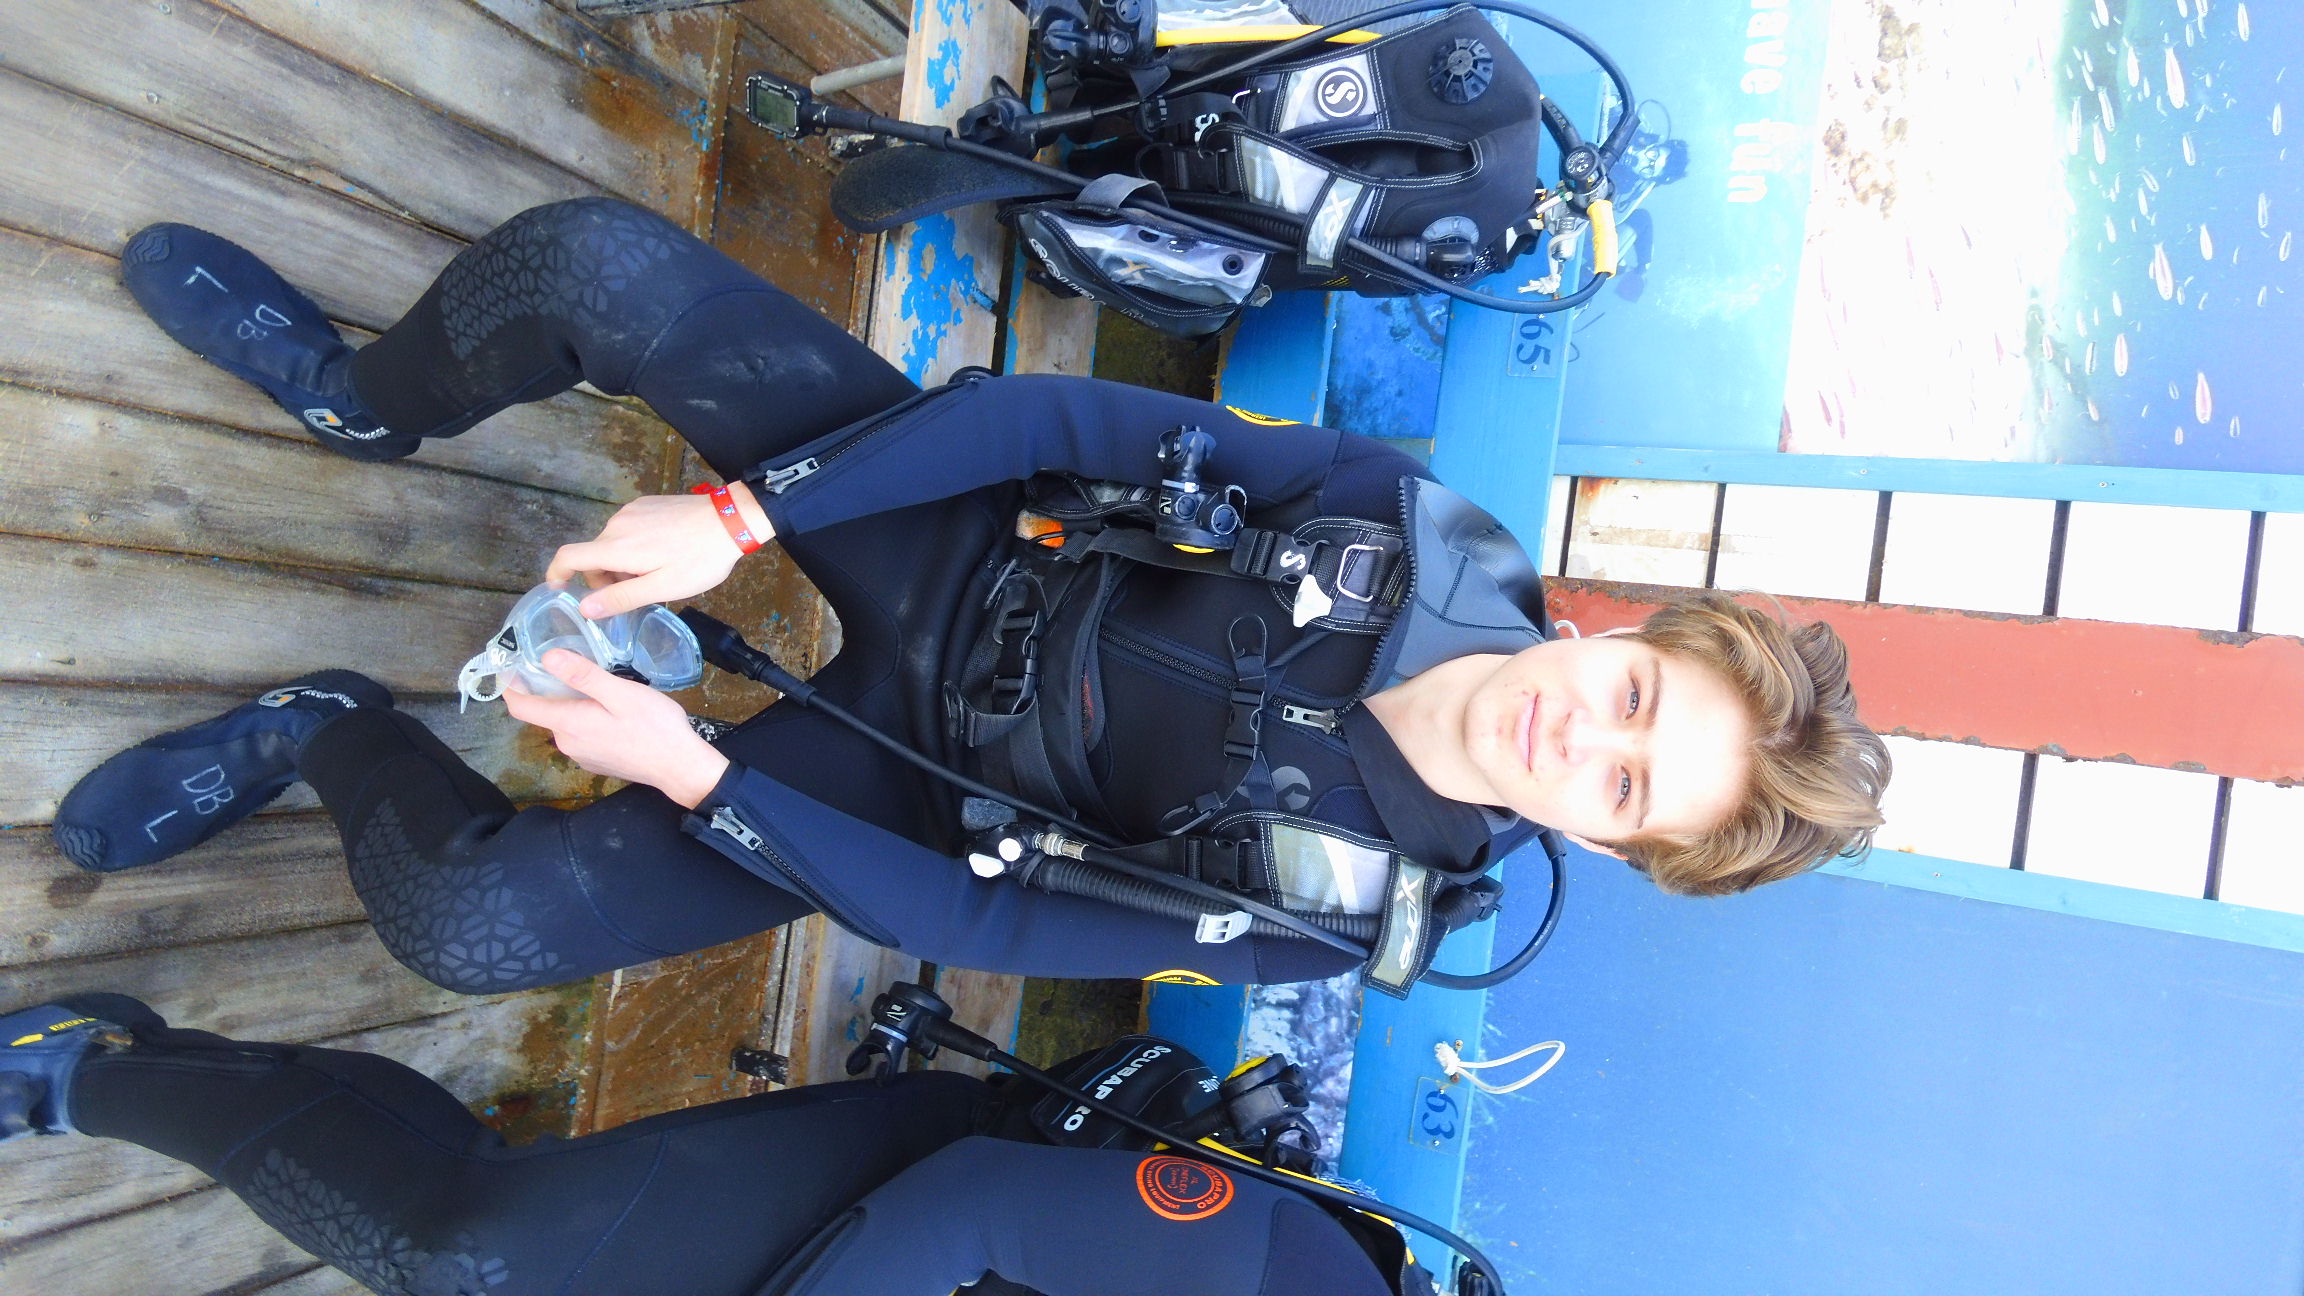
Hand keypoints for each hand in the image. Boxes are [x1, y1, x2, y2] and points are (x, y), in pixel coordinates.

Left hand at [502, 649, 730, 807]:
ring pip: (565, 723)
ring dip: (572, 703)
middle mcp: (567, 743)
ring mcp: (582, 755)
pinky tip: (610, 710)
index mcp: (568, 723)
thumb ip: (583, 675)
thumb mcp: (621, 693)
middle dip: (549, 688)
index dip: (510, 685)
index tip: (510, 664)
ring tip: (596, 683)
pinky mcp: (597, 762)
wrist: (680, 768)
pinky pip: (581, 735)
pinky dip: (586, 719)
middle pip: (545, 712)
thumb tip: (547, 657)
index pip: (521, 707)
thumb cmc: (655, 727)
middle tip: (567, 662)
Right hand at [546, 481, 773, 619]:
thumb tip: (584, 608)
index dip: (556, 574)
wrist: (730, 519)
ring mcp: (631, 511)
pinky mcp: (645, 504)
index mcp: (617, 547)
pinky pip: (627, 530)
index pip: (568, 556)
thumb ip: (620, 598)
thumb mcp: (662, 587)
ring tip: (654, 575)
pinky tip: (662, 555)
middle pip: (593, 555)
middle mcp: (617, 524)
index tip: (559, 590)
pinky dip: (632, 547)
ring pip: (611, 544)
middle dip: (604, 578)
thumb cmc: (699, 559)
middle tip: (634, 594)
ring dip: (620, 564)